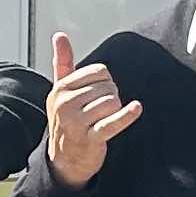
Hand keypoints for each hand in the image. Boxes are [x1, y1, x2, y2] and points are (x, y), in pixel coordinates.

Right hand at [43, 31, 142, 186]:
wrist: (63, 161)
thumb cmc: (66, 122)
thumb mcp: (60, 91)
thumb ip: (62, 62)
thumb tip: (59, 35)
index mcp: (60, 89)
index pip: (99, 71)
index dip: (105, 82)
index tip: (97, 95)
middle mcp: (65, 104)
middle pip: (107, 86)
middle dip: (111, 97)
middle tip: (100, 112)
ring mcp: (76, 122)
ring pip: (112, 102)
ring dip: (115, 111)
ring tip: (104, 120)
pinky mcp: (89, 138)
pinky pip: (112, 122)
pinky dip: (126, 116)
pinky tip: (136, 109)